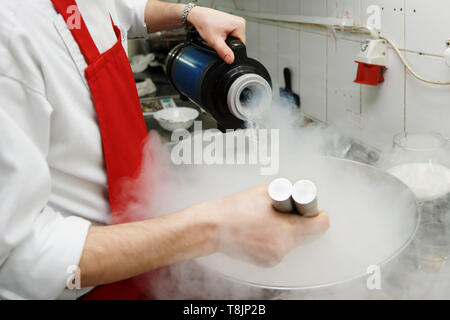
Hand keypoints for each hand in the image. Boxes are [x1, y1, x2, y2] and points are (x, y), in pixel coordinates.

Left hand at [187, 6, 245, 63]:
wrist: (199, 17)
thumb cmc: (206, 24)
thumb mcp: (215, 41)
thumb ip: (224, 51)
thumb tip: (231, 60)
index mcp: (240, 25)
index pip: (241, 45)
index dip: (231, 49)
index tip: (223, 44)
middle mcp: (240, 22)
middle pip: (238, 42)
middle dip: (228, 44)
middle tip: (219, 39)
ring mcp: (237, 22)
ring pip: (235, 39)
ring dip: (227, 40)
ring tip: (219, 35)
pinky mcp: (233, 23)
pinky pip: (232, 35)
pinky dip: (226, 36)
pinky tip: (220, 33)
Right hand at [204, 185, 329, 266]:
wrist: (212, 227)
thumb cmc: (235, 209)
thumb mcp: (265, 192)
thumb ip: (287, 195)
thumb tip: (300, 196)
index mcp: (287, 229)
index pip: (320, 226)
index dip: (318, 215)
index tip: (315, 211)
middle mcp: (283, 247)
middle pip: (309, 236)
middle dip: (302, 223)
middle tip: (289, 212)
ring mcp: (275, 257)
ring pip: (294, 243)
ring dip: (288, 232)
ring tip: (269, 220)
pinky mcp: (267, 263)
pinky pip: (280, 249)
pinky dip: (276, 241)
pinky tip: (261, 231)